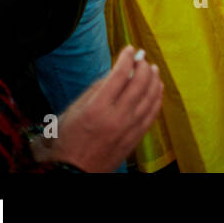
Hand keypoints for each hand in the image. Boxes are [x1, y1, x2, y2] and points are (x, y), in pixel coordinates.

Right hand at [38, 46, 161, 171]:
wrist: (71, 172)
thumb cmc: (66, 141)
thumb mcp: (72, 111)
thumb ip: (95, 90)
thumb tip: (116, 72)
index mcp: (97, 108)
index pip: (120, 75)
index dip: (127, 58)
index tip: (130, 49)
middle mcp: (116, 117)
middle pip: (140, 83)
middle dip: (143, 66)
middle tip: (142, 59)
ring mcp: (129, 129)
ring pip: (150, 97)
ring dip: (154, 80)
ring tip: (153, 69)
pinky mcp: (136, 138)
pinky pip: (153, 114)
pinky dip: (157, 98)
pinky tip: (157, 89)